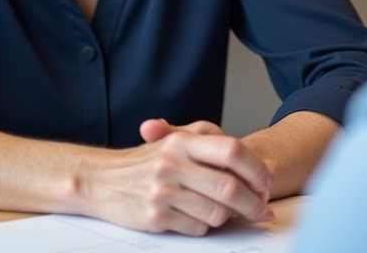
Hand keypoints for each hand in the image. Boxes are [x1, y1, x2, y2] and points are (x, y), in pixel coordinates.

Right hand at [76, 119, 273, 236]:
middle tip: (262, 210)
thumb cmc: (145, 161)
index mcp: (182, 142)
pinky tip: (198, 217)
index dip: (255, 169)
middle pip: (229, 188)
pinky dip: (204, 226)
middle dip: (253, 204)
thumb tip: (250, 163)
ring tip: (226, 213)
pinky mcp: (155, 217)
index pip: (231, 151)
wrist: (101, 180)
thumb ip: (209, 140)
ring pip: (216, 213)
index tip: (266, 181)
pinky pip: (197, 228)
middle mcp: (172, 164)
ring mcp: (163, 192)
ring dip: (228, 217)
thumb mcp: (175, 139)